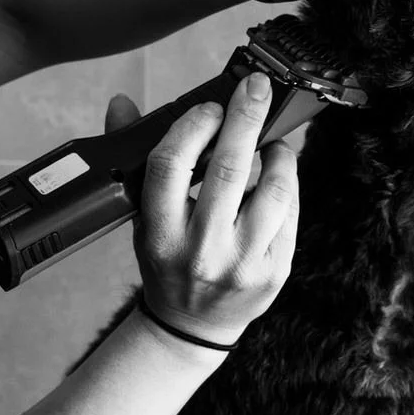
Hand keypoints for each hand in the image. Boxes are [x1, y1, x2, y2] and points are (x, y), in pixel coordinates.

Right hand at [105, 79, 299, 345]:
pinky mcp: (275, 273)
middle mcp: (200, 252)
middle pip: (228, 170)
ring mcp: (242, 265)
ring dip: (278, 153)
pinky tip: (280, 174)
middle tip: (256, 87)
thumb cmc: (166, 261)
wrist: (190, 326)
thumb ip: (138, 158)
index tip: (209, 107)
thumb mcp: (141, 218)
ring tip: (271, 141)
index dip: (192, 127)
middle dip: (245, 118)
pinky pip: (291, 214)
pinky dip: (288, 184)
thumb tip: (122, 102)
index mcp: (159, 235)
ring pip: (273, 191)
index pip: (170, 166)